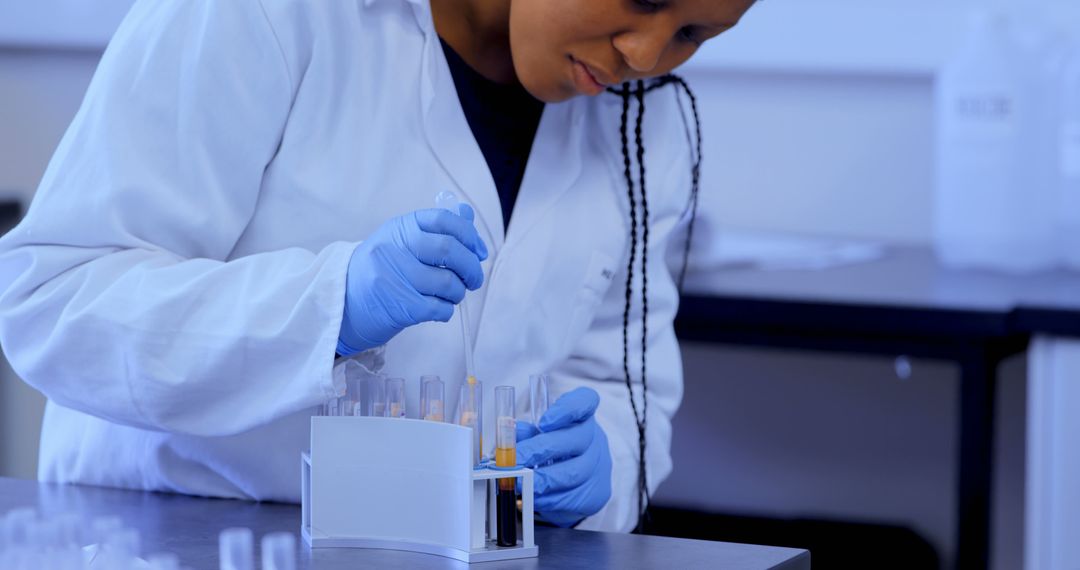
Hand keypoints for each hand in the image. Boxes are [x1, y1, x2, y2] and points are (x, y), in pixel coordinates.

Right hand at [337, 206, 487, 355]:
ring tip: (452, 294)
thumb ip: (436, 230)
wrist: (342, 302)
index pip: (444, 220)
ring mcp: (394, 277)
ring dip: (458, 292)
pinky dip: (447, 310)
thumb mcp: (402, 241)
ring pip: (448, 283)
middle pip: (450, 250)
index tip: (478, 251)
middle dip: (471, 267)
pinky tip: (439, 308)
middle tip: (474, 279)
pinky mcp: (398, 306)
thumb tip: (468, 216)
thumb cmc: (381, 270)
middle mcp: (395, 247)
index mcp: (400, 227)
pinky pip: (439, 308)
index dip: (469, 235)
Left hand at [516, 387, 612, 526]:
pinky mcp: (596, 494)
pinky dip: (548, 500)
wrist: (574, 484)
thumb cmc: (552, 453)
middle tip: (516, 461)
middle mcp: (595, 439)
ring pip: (575, 473)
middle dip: (541, 450)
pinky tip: (531, 500)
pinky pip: (573, 498)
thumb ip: (526, 433)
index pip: (585, 401)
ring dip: (543, 480)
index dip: (567, 409)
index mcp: (582, 417)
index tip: (543, 422)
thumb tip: (512, 432)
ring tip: (520, 484)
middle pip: (576, 439)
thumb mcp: (538, 437)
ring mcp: (600, 467)